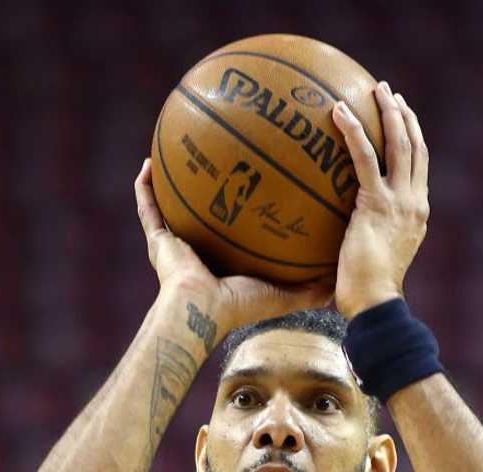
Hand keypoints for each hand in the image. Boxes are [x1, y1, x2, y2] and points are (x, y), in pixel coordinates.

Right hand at [134, 159, 334, 339]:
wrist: (202, 312)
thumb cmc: (240, 306)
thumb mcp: (283, 294)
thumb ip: (311, 288)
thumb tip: (339, 276)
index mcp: (225, 258)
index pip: (235, 227)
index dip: (243, 206)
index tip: (258, 180)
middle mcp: (198, 247)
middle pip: (203, 210)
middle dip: (209, 184)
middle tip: (223, 154)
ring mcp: (175, 243)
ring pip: (171, 204)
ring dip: (172, 179)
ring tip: (178, 148)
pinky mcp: (157, 239)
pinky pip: (147, 206)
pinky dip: (144, 186)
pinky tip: (147, 162)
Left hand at [330, 82, 429, 319]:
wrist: (375, 304)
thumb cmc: (367, 293)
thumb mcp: (373, 258)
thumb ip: (365, 238)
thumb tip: (339, 236)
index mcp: (417, 214)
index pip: (419, 167)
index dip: (412, 137)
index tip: (401, 116)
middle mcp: (415, 203)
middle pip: (415, 147)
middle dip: (403, 115)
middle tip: (387, 92)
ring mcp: (400, 201)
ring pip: (399, 144)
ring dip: (387, 111)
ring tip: (373, 89)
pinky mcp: (377, 203)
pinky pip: (364, 158)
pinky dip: (354, 131)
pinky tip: (338, 112)